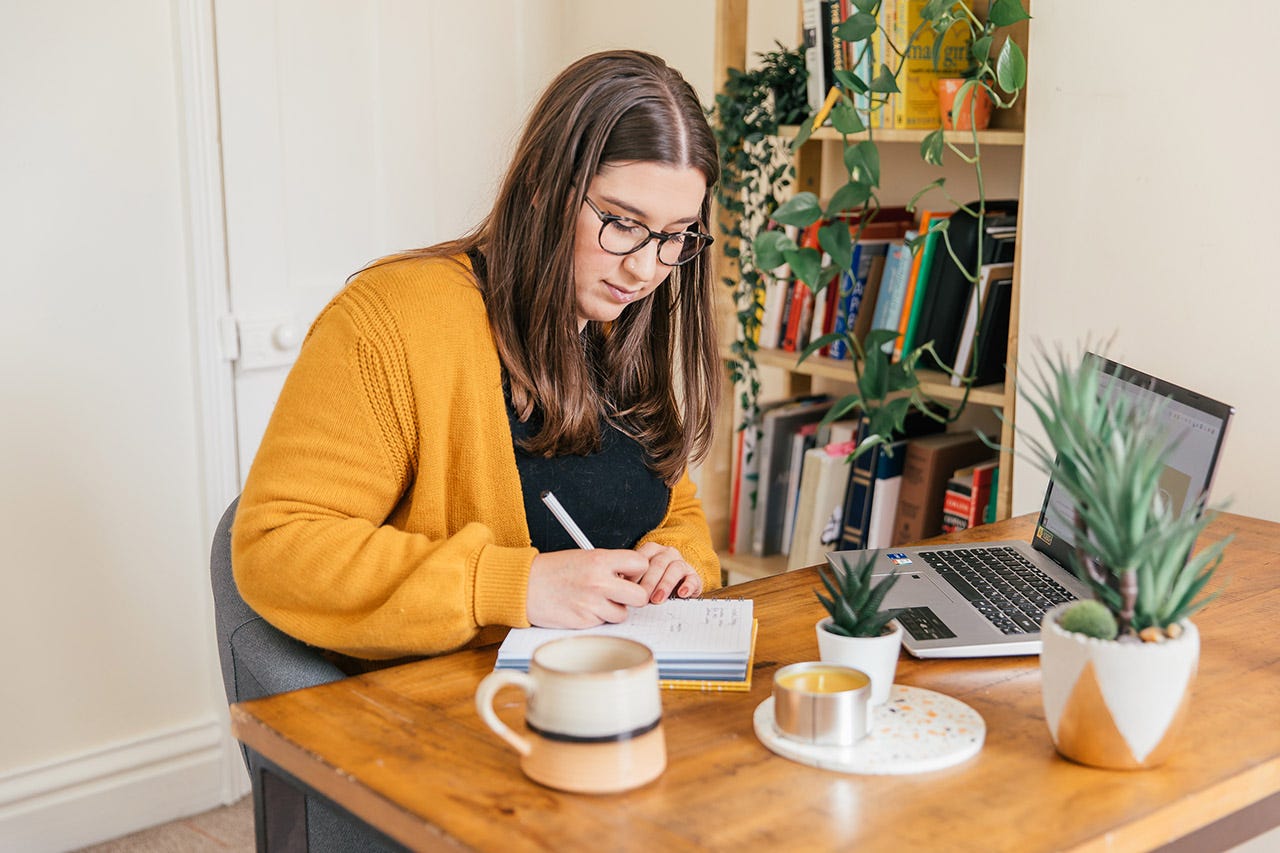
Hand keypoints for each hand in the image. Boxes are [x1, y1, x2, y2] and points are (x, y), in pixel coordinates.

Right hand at [526, 549, 650, 628]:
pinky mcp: (584, 622)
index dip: (637, 571)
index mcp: (600, 560)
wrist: (524, 586)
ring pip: (623, 614)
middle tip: (622, 593)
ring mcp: (592, 604)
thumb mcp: (583, 557)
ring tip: (596, 600)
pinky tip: (583, 608)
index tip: (630, 574)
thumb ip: (609, 565)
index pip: (640, 565)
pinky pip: (603, 623)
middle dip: (633, 597)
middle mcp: (599, 582)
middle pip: (640, 597)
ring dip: (613, 610)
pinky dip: (597, 618)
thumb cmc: (551, 570)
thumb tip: (631, 577)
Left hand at [633, 542, 702, 603]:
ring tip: (657, 599)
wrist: (678, 583)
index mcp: (651, 550)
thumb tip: (617, 589)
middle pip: (658, 564)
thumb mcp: (640, 578)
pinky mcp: (694, 575)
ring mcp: (681, 563)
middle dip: (649, 582)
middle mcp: (667, 553)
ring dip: (665, 585)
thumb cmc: (653, 581)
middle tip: (641, 597)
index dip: (634, 574)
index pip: (642, 558)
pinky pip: (693, 578)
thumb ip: (630, 580)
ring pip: (675, 568)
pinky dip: (688, 585)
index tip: (627, 588)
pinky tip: (682, 594)